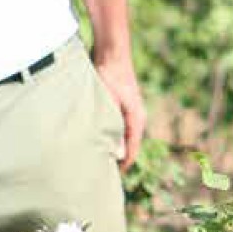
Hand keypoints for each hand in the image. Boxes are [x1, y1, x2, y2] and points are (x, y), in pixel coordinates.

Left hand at [93, 54, 145, 172]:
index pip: (131, 151)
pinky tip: (95, 139)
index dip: (121, 167)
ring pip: (121, 136)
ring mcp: (129, 111)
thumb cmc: (109, 74)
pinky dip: (109, 136)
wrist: (111, 51)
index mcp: (137, 119)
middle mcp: (136, 117)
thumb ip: (113, 127)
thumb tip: (118, 152)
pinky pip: (116, 127)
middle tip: (98, 174)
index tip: (108, 180)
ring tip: (95, 159)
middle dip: (116, 160)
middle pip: (128, 146)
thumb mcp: (109, 102)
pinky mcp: (121, 105)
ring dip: (111, 147)